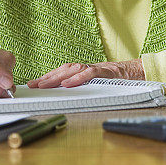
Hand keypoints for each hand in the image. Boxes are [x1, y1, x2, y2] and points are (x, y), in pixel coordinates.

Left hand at [27, 58, 144, 88]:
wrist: (133, 73)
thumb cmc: (112, 81)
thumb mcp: (93, 85)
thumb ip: (80, 88)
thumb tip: (63, 96)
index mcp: (81, 71)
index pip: (60, 72)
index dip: (46, 77)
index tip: (32, 84)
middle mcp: (86, 67)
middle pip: (63, 70)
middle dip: (47, 77)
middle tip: (33, 85)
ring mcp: (95, 68)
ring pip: (73, 70)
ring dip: (58, 77)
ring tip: (45, 84)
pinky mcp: (105, 72)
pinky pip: (89, 74)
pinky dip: (78, 78)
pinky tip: (67, 83)